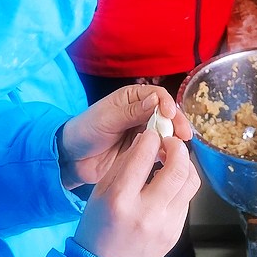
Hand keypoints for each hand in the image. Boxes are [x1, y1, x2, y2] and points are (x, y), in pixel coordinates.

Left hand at [57, 85, 192, 187]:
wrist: (72, 158)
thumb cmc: (85, 130)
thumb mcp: (107, 118)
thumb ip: (132, 112)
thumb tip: (156, 101)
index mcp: (132, 98)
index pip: (157, 96)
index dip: (167, 104)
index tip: (171, 115)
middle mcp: (141, 113)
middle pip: (167, 115)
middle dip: (176, 123)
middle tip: (183, 135)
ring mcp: (143, 133)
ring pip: (166, 133)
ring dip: (173, 140)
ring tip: (177, 150)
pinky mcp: (143, 152)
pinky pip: (159, 151)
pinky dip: (166, 154)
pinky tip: (169, 160)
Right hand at [73, 129, 200, 256]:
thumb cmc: (98, 228)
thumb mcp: (100, 191)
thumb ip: (124, 164)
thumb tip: (146, 140)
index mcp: (120, 198)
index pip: (144, 155)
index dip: (152, 138)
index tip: (152, 134)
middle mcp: (146, 212)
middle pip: (178, 168)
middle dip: (177, 147)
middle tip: (170, 143)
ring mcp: (165, 225)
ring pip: (190, 183)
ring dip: (185, 165)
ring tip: (174, 161)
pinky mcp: (176, 233)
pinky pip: (187, 201)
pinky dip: (181, 186)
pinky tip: (168, 185)